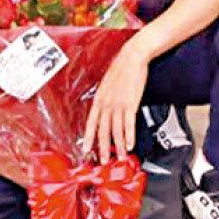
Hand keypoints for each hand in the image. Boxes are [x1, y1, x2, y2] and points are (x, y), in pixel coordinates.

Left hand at [82, 39, 149, 162]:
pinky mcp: (131, 104)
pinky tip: (130, 144)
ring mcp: (119, 104)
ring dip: (119, 146)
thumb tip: (104, 107)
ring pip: (116, 130)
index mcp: (99, 98)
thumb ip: (105, 97)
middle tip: (103, 160)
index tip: (86, 149)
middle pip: (103, 130)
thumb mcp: (107, 83)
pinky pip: (129, 124)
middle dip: (103, 147)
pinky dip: (129, 136)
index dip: (88, 136)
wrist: (132, 57)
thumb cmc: (121, 68)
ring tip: (120, 156)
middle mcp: (107, 103)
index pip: (91, 122)